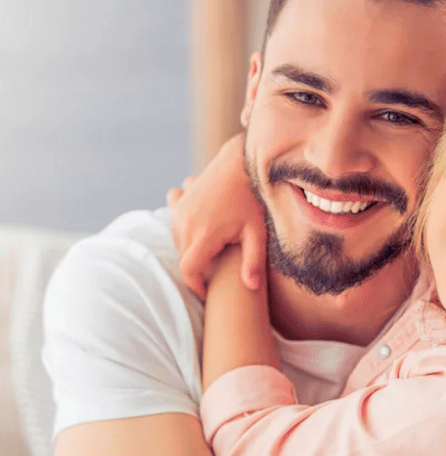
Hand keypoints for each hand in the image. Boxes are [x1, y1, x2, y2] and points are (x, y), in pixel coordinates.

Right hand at [167, 134, 266, 297]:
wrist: (241, 163)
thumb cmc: (253, 199)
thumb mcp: (257, 232)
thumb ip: (253, 260)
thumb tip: (251, 287)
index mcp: (204, 234)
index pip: (189, 270)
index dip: (196, 285)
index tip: (208, 291)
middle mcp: (186, 223)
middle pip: (185, 258)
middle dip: (199, 268)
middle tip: (218, 271)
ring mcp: (180, 211)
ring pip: (179, 242)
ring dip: (193, 249)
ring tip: (216, 249)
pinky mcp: (180, 202)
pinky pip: (177, 224)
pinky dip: (186, 232)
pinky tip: (204, 230)